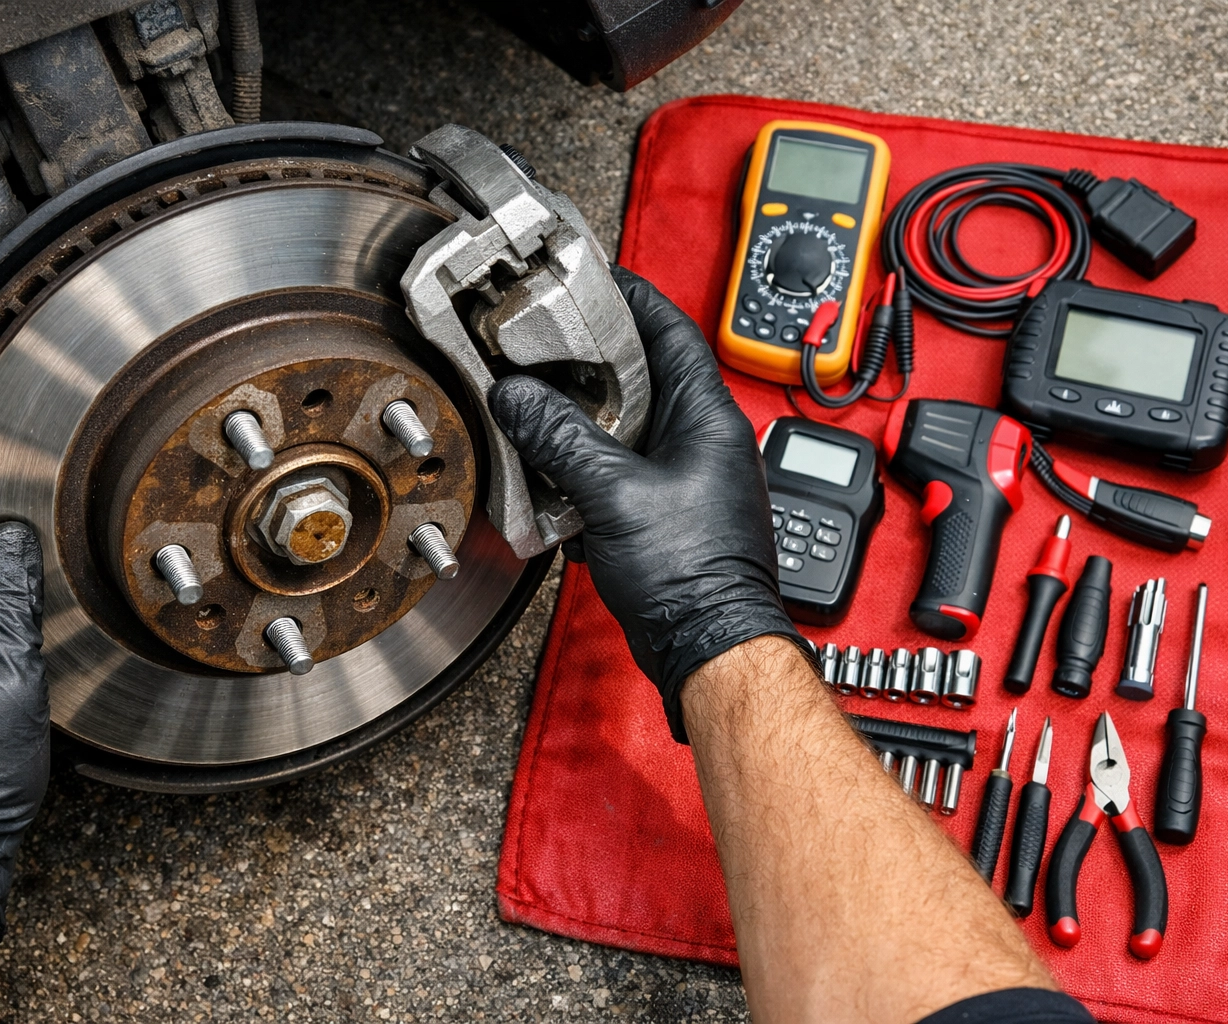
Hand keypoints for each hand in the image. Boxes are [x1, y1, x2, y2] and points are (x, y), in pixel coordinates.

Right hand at [489, 266, 813, 740]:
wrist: (709, 647)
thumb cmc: (693, 576)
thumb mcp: (614, 495)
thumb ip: (561, 440)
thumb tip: (518, 397)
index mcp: (707, 417)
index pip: (670, 329)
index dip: (630, 297)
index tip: (591, 277)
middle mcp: (702, 440)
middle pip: (641, 374)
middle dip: (590, 357)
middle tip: (544, 339)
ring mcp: (685, 476)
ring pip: (626, 423)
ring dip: (582, 415)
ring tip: (537, 400)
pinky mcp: (665, 511)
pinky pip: (619, 468)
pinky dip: (583, 464)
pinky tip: (550, 470)